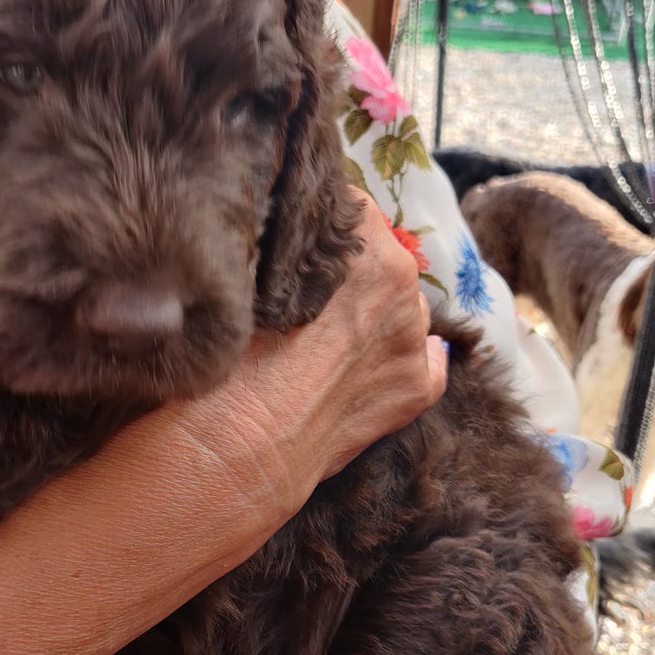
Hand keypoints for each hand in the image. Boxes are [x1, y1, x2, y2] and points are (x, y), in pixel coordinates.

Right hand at [168, 191, 447, 526]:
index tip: (295, 243)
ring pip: (399, 306)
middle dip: (347, 271)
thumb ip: (284, 243)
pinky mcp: (414, 387)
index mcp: (360, 240)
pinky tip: (380, 361)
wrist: (232, 447)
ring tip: (322, 343)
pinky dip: (410, 355)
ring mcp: (411, 337)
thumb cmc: (225, 354)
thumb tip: (286, 231)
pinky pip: (428, 358)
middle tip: (302, 297)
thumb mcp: (246, 270)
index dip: (318, 224)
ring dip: (370, 315)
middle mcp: (400, 280)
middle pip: (378, 257)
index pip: (347, 207)